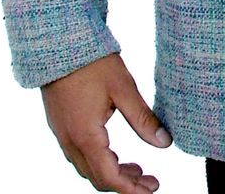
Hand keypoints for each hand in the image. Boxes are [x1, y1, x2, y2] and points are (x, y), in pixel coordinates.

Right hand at [41, 52, 171, 191]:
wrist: (59, 44)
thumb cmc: (93, 63)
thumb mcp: (124, 89)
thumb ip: (143, 119)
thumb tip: (165, 143)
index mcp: (86, 137)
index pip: (109, 176)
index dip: (131, 189)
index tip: (151, 189)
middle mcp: (70, 142)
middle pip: (97, 177)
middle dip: (124, 183)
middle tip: (150, 181)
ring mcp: (62, 134)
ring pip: (88, 167)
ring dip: (112, 173)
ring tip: (137, 169)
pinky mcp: (60, 125)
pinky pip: (79, 154)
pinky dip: (99, 160)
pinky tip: (114, 152)